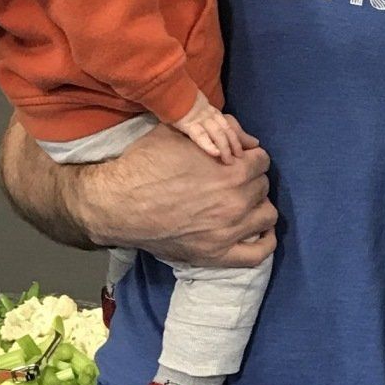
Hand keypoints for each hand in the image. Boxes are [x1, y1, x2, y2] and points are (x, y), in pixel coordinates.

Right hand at [71, 124, 275, 268]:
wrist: (117, 203)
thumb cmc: (144, 164)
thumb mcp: (178, 133)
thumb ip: (218, 130)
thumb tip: (245, 138)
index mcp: (232, 170)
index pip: (262, 160)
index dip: (248, 157)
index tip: (236, 160)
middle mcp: (237, 201)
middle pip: (262, 186)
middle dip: (249, 179)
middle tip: (231, 181)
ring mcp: (229, 231)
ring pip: (266, 215)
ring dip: (257, 206)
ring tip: (241, 204)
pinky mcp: (217, 255)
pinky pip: (258, 254)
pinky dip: (263, 242)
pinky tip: (255, 232)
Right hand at [177, 96, 261, 162]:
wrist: (168, 91)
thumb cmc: (181, 103)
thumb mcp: (198, 112)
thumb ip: (210, 121)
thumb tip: (234, 132)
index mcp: (212, 112)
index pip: (229, 125)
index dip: (239, 137)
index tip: (251, 148)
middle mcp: (209, 115)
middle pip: (227, 130)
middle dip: (236, 144)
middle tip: (242, 159)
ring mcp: (199, 119)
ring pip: (217, 133)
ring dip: (225, 147)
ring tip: (230, 161)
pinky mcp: (188, 124)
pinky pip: (200, 136)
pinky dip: (208, 145)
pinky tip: (215, 153)